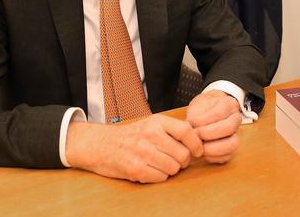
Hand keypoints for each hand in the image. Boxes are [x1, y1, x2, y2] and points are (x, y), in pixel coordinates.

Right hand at [65, 114, 202, 182]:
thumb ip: (172, 129)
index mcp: (157, 122)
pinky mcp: (135, 168)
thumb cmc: (130, 135)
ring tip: (162, 164)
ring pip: (173, 168)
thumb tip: (197, 139)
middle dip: (183, 161)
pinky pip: (160, 177)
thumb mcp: (151, 123)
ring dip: (171, 170)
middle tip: (177, 160)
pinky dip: (159, 177)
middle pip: (182, 154)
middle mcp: (150, 135)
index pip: (187, 131)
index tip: (198, 151)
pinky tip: (152, 170)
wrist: (100, 144)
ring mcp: (142, 152)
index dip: (196, 144)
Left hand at [187, 90, 241, 163]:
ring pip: (232, 144)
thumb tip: (191, 132)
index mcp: (229, 104)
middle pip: (228, 128)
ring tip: (199, 147)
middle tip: (195, 137)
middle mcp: (236, 119)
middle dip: (208, 134)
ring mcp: (236, 133)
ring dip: (212, 149)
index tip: (191, 124)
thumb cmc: (202, 110)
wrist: (208, 112)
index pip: (219, 113)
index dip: (203, 121)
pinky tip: (203, 153)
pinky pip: (228, 156)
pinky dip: (214, 157)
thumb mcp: (197, 106)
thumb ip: (195, 117)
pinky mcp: (232, 147)